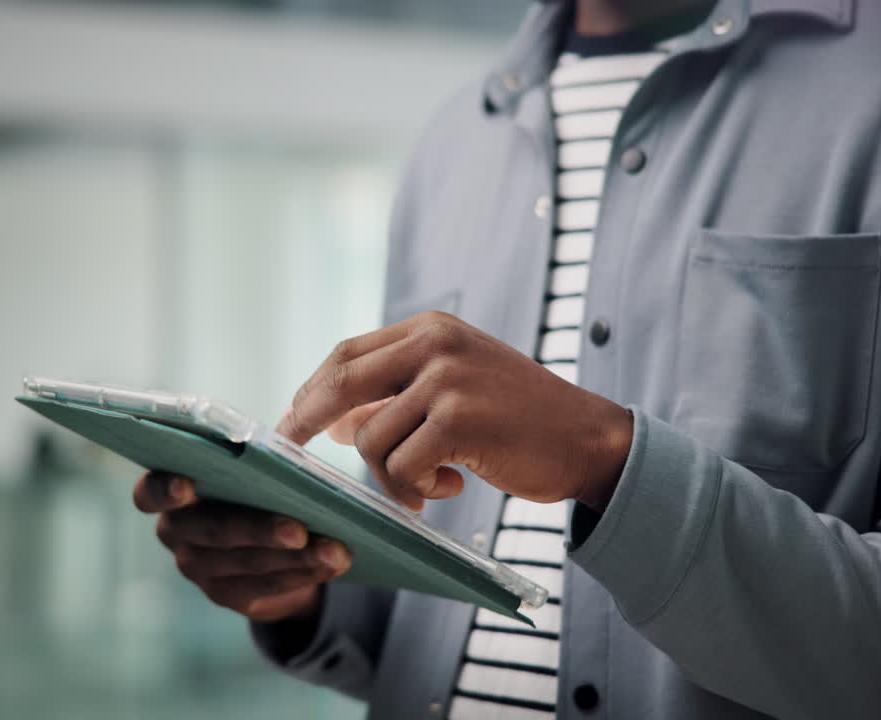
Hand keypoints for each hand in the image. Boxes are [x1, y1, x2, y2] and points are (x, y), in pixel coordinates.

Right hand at [133, 471, 351, 622]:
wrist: (262, 543)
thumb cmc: (251, 487)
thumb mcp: (246, 470)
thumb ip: (251, 460)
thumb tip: (292, 440)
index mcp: (170, 491)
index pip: (149, 493)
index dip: (163, 491)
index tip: (186, 485)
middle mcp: (176, 533)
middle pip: (212, 531)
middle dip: (258, 529)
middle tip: (298, 528)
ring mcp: (197, 568)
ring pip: (246, 562)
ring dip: (296, 557)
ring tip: (335, 549)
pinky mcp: (225, 595)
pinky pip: (266, 585)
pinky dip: (303, 573)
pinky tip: (331, 564)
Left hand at [279, 311, 632, 511]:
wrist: (587, 438)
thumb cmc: (518, 419)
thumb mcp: (454, 389)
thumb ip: (397, 395)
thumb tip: (333, 421)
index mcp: (431, 328)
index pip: (347, 353)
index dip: (313, 388)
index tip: (293, 418)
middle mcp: (435, 343)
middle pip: (341, 381)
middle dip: (308, 420)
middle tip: (293, 450)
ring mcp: (446, 379)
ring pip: (371, 438)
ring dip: (390, 476)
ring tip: (429, 485)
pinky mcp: (458, 420)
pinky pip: (401, 467)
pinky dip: (417, 490)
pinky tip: (452, 487)